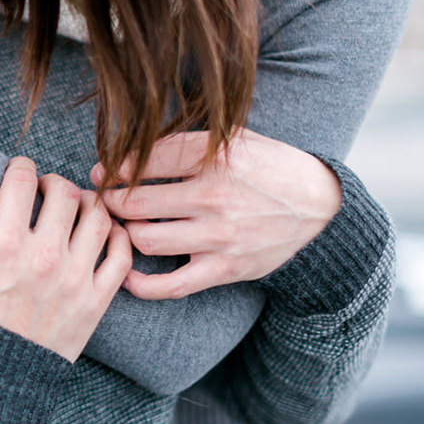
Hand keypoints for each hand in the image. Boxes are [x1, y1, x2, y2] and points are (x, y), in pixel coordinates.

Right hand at [0, 158, 131, 362]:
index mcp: (4, 244)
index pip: (23, 180)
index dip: (20, 168)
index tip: (17, 175)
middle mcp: (45, 256)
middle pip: (65, 192)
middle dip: (53, 182)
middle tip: (44, 191)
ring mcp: (75, 279)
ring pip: (97, 217)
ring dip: (86, 203)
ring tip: (72, 208)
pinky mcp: (95, 302)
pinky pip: (120, 256)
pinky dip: (116, 235)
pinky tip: (100, 233)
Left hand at [91, 129, 341, 299]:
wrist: (320, 205)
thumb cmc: (268, 166)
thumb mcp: (233, 138)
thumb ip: (183, 142)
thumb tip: (126, 152)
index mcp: (216, 158)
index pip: (146, 161)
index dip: (114, 167)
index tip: (102, 172)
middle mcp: (215, 198)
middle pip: (136, 203)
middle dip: (110, 202)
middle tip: (102, 200)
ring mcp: (220, 237)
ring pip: (146, 241)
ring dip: (126, 233)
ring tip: (124, 226)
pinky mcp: (225, 268)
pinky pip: (171, 285)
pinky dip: (142, 285)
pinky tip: (128, 274)